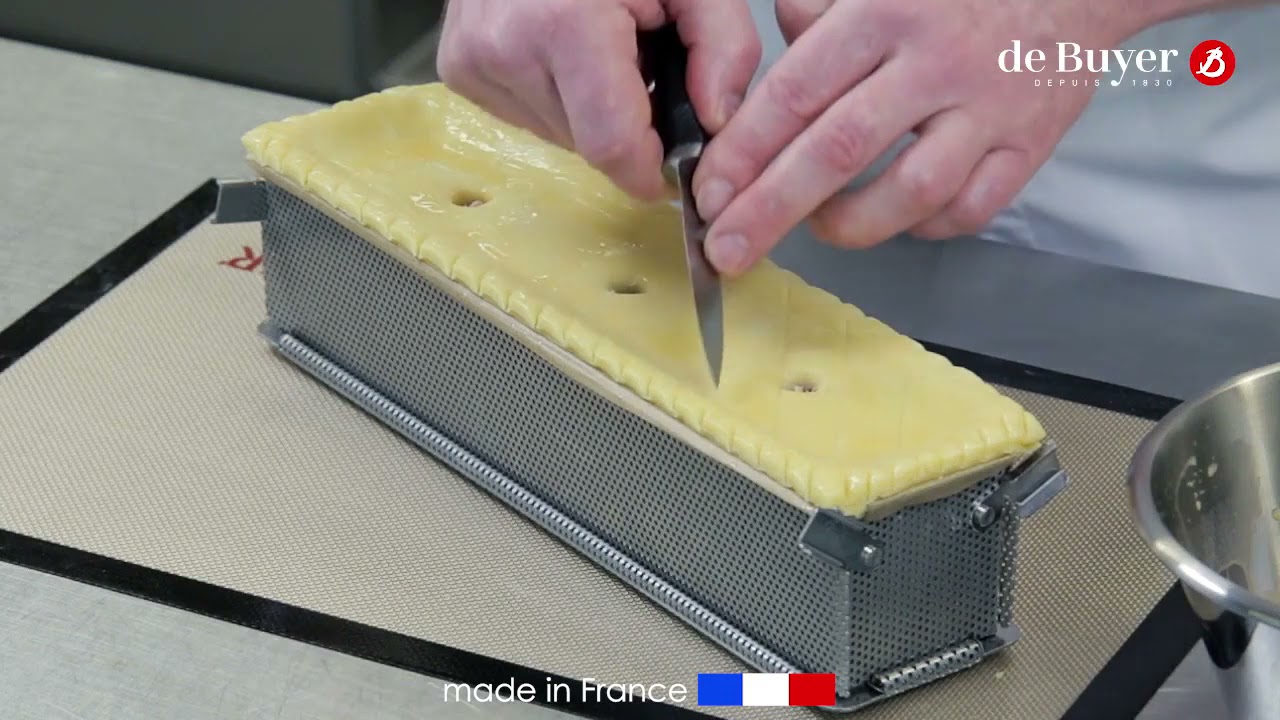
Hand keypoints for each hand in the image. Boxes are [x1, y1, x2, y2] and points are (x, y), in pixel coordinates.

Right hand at [436, 0, 760, 201]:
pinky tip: (560, 50)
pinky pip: (524, 114)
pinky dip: (554, 95)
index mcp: (564, 26)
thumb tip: (718, 123)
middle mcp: (506, 48)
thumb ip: (723, 46)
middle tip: (637, 62)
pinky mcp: (458, 68)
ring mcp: (473, 61)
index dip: (648, 166)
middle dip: (622, 122)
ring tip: (597, 47)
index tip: (670, 159)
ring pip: (556, 133)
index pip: (610, 147)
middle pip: (586, 144)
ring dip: (588, 109)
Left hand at [691, 0, 1134, 274]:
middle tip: (728, 248)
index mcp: (885, 12)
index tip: (710, 192)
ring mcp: (988, 109)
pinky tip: (896, 218)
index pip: (797, 91)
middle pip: (838, 150)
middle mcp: (935, 62)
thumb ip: (815, 17)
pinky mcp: (1028, 146)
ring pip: (909, 192)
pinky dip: (924, 227)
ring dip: (850, 224)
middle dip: (771, 208)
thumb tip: (758, 76)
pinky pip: (969, 210)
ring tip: (818, 228)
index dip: (745, 150)